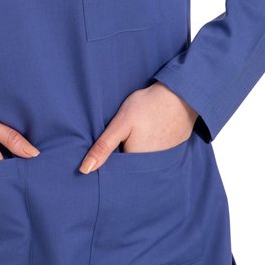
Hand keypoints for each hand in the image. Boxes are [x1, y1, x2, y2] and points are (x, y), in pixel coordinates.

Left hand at [78, 83, 197, 173]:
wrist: (180, 94)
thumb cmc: (148, 106)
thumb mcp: (121, 124)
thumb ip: (103, 147)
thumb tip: (84, 170)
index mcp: (136, 162)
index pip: (117, 169)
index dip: (109, 160)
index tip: (109, 147)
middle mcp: (152, 166)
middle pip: (130, 165)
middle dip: (124, 155)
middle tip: (127, 134)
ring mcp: (165, 159)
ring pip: (143, 158)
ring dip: (139, 150)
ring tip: (139, 133)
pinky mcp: (174, 149)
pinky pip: (157, 152)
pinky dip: (151, 145)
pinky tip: (150, 132)